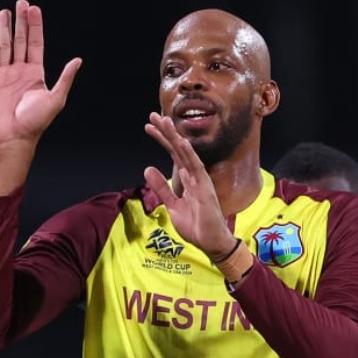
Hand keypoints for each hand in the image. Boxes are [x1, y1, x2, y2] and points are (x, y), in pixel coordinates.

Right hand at [0, 0, 81, 149]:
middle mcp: (20, 71)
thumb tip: (78, 60)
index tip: (34, 9)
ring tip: (4, 13)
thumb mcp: (55, 99)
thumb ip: (65, 78)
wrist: (13, 138)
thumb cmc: (35, 123)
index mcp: (35, 73)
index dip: (35, 26)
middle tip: (20, 3)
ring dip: (3, 29)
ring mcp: (4, 76)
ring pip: (4, 46)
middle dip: (20, 22)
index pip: (36, 43)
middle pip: (20, 40)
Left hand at [142, 113, 236, 257]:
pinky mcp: (205, 188)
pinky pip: (197, 168)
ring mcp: (200, 180)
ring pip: (186, 154)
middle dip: (166, 132)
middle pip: (178, 149)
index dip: (161, 139)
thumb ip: (161, 187)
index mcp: (186, 178)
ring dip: (176, 137)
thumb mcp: (172, 205)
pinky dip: (190, 155)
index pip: (172, 153)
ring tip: (165, 121)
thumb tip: (147, 168)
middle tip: (153, 115)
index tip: (149, 126)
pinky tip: (183, 142)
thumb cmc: (196, 225)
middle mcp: (194, 175)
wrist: (210, 242)